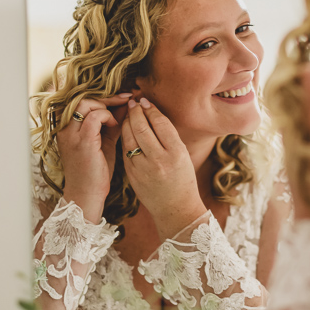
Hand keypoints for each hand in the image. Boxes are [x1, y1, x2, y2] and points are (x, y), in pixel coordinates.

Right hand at [57, 93, 131, 221]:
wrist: (87, 194)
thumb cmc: (95, 170)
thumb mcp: (103, 141)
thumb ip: (111, 123)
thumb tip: (124, 105)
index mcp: (67, 127)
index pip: (81, 100)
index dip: (102, 96)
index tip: (121, 96)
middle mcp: (65, 129)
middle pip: (82, 98)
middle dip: (106, 96)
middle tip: (126, 98)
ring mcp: (72, 135)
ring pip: (85, 104)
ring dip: (106, 105)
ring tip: (118, 115)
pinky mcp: (82, 142)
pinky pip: (94, 118)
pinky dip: (107, 117)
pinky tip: (115, 125)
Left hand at [122, 98, 206, 239]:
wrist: (175, 207)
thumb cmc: (182, 178)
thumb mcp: (183, 155)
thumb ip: (169, 136)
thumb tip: (153, 113)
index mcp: (176, 153)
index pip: (160, 123)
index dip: (151, 109)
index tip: (145, 101)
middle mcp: (159, 160)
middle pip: (142, 127)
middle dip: (136, 111)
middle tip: (134, 103)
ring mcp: (143, 167)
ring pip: (130, 136)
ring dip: (127, 122)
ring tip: (129, 114)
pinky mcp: (132, 174)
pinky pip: (126, 149)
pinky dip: (125, 136)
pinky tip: (127, 130)